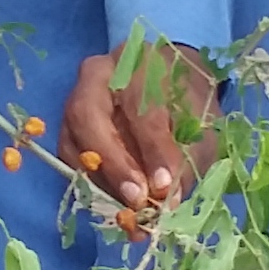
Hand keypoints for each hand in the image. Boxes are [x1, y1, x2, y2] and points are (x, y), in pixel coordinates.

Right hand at [63, 44, 218, 211]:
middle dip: (112, 163)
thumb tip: (167, 201)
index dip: (152, 149)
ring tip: (130, 209)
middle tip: (137, 199)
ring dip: (101, 181)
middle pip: (87, 115)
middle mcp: (97, 75)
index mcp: (138, 60)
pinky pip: (70, 159)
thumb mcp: (200, 126)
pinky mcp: (67, 126)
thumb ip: (187, 159)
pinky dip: (93, 184)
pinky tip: (119, 202)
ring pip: (72, 141)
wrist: (168, 87)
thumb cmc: (186, 105)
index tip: (164, 186)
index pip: (140, 104)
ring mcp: (74, 99)